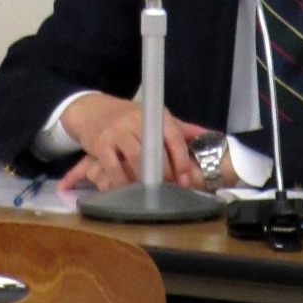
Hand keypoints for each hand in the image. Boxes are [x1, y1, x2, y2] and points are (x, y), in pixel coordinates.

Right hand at [55, 94, 210, 192]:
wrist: (92, 110)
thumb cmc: (128, 117)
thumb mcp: (154, 118)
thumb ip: (180, 129)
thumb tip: (209, 135)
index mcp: (154, 114)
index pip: (173, 137)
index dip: (181, 160)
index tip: (186, 180)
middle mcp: (135, 119)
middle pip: (155, 150)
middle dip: (165, 173)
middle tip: (171, 190)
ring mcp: (117, 130)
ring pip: (136, 158)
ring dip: (145, 179)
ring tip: (151, 192)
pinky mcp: (101, 143)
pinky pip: (114, 167)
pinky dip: (123, 181)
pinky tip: (128, 190)